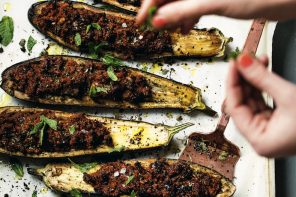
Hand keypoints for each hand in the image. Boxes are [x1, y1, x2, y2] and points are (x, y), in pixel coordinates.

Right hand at [136, 0, 295, 32]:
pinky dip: (187, 17)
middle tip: (155, 28)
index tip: (140, 22)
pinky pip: (192, 6)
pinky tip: (187, 27)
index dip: (148, 6)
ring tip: (172, 30)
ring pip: (179, 1)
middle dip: (160, 12)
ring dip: (174, 16)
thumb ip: (183, 10)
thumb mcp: (212, 3)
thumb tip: (158, 20)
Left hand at [226, 53, 295, 156]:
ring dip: (254, 80)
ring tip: (256, 60)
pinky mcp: (278, 122)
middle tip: (244, 59)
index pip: (235, 108)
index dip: (232, 83)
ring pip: (253, 100)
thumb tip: (243, 62)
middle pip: (243, 103)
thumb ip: (262, 78)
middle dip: (244, 79)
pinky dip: (263, 86)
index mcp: (261, 141)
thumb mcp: (289, 95)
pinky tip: (263, 69)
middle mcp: (262, 138)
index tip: (233, 64)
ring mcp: (269, 130)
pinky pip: (264, 101)